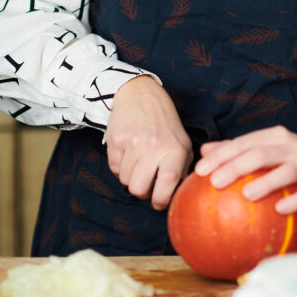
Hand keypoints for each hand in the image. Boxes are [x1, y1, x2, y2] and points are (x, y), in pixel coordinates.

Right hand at [104, 75, 191, 209]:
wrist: (140, 94)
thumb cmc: (165, 124)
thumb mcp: (182, 143)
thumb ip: (182, 169)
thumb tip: (177, 196)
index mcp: (176, 149)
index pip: (168, 182)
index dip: (161, 199)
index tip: (158, 202)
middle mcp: (154, 146)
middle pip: (139, 189)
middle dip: (141, 191)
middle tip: (146, 182)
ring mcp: (133, 142)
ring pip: (124, 180)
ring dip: (130, 176)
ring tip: (138, 161)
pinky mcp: (115, 139)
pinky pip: (113, 168)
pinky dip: (120, 166)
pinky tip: (128, 152)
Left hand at [194, 126, 296, 213]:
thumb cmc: (290, 157)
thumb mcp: (267, 148)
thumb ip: (237, 150)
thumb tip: (204, 152)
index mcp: (274, 136)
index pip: (244, 143)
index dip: (221, 155)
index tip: (200, 171)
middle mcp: (291, 146)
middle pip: (261, 154)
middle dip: (237, 167)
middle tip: (216, 182)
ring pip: (286, 170)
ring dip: (266, 182)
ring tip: (245, 195)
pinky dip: (295, 201)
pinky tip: (279, 209)